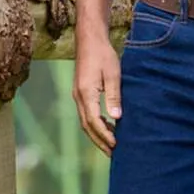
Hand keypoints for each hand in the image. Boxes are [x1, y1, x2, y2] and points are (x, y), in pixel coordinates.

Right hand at [73, 33, 121, 154]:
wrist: (89, 40)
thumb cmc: (103, 55)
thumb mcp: (113, 75)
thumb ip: (114, 97)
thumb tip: (116, 119)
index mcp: (86, 93)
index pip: (94, 122)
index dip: (105, 135)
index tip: (116, 145)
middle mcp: (78, 97)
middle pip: (87, 126)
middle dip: (99, 141)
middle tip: (113, 154)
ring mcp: (77, 95)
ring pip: (85, 122)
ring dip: (96, 135)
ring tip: (110, 146)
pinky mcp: (80, 93)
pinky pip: (86, 114)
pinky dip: (95, 124)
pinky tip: (106, 127)